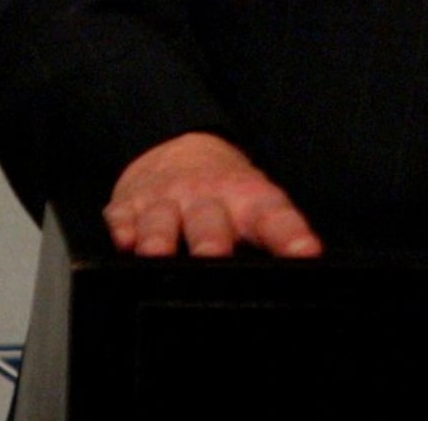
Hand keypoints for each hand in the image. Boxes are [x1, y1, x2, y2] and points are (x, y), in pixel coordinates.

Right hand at [103, 131, 321, 258]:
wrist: (179, 149)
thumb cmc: (225, 194)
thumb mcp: (253, 205)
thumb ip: (271, 237)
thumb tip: (298, 278)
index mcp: (248, 200)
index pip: (275, 218)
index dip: (291, 236)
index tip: (306, 253)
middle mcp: (207, 198)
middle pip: (209, 220)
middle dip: (211, 240)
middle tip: (216, 256)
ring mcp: (166, 201)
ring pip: (162, 220)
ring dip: (160, 237)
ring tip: (158, 254)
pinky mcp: (129, 207)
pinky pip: (122, 218)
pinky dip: (121, 229)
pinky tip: (123, 240)